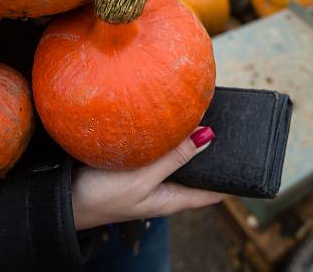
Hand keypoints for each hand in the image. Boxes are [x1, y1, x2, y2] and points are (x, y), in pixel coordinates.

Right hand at [71, 127, 222, 229]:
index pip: (213, 191)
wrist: (61, 199)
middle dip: (212, 150)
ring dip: (187, 140)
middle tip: (229, 121)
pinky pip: (158, 150)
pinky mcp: (134, 165)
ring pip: (177, 157)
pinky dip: (166, 136)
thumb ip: (174, 157)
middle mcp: (165, 189)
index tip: (250, 155)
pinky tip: (167, 119)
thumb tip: (209, 136)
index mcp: (172, 199)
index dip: (232, 176)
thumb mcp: (143, 178)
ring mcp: (149, 177)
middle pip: (197, 171)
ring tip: (201, 112)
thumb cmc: (101, 196)